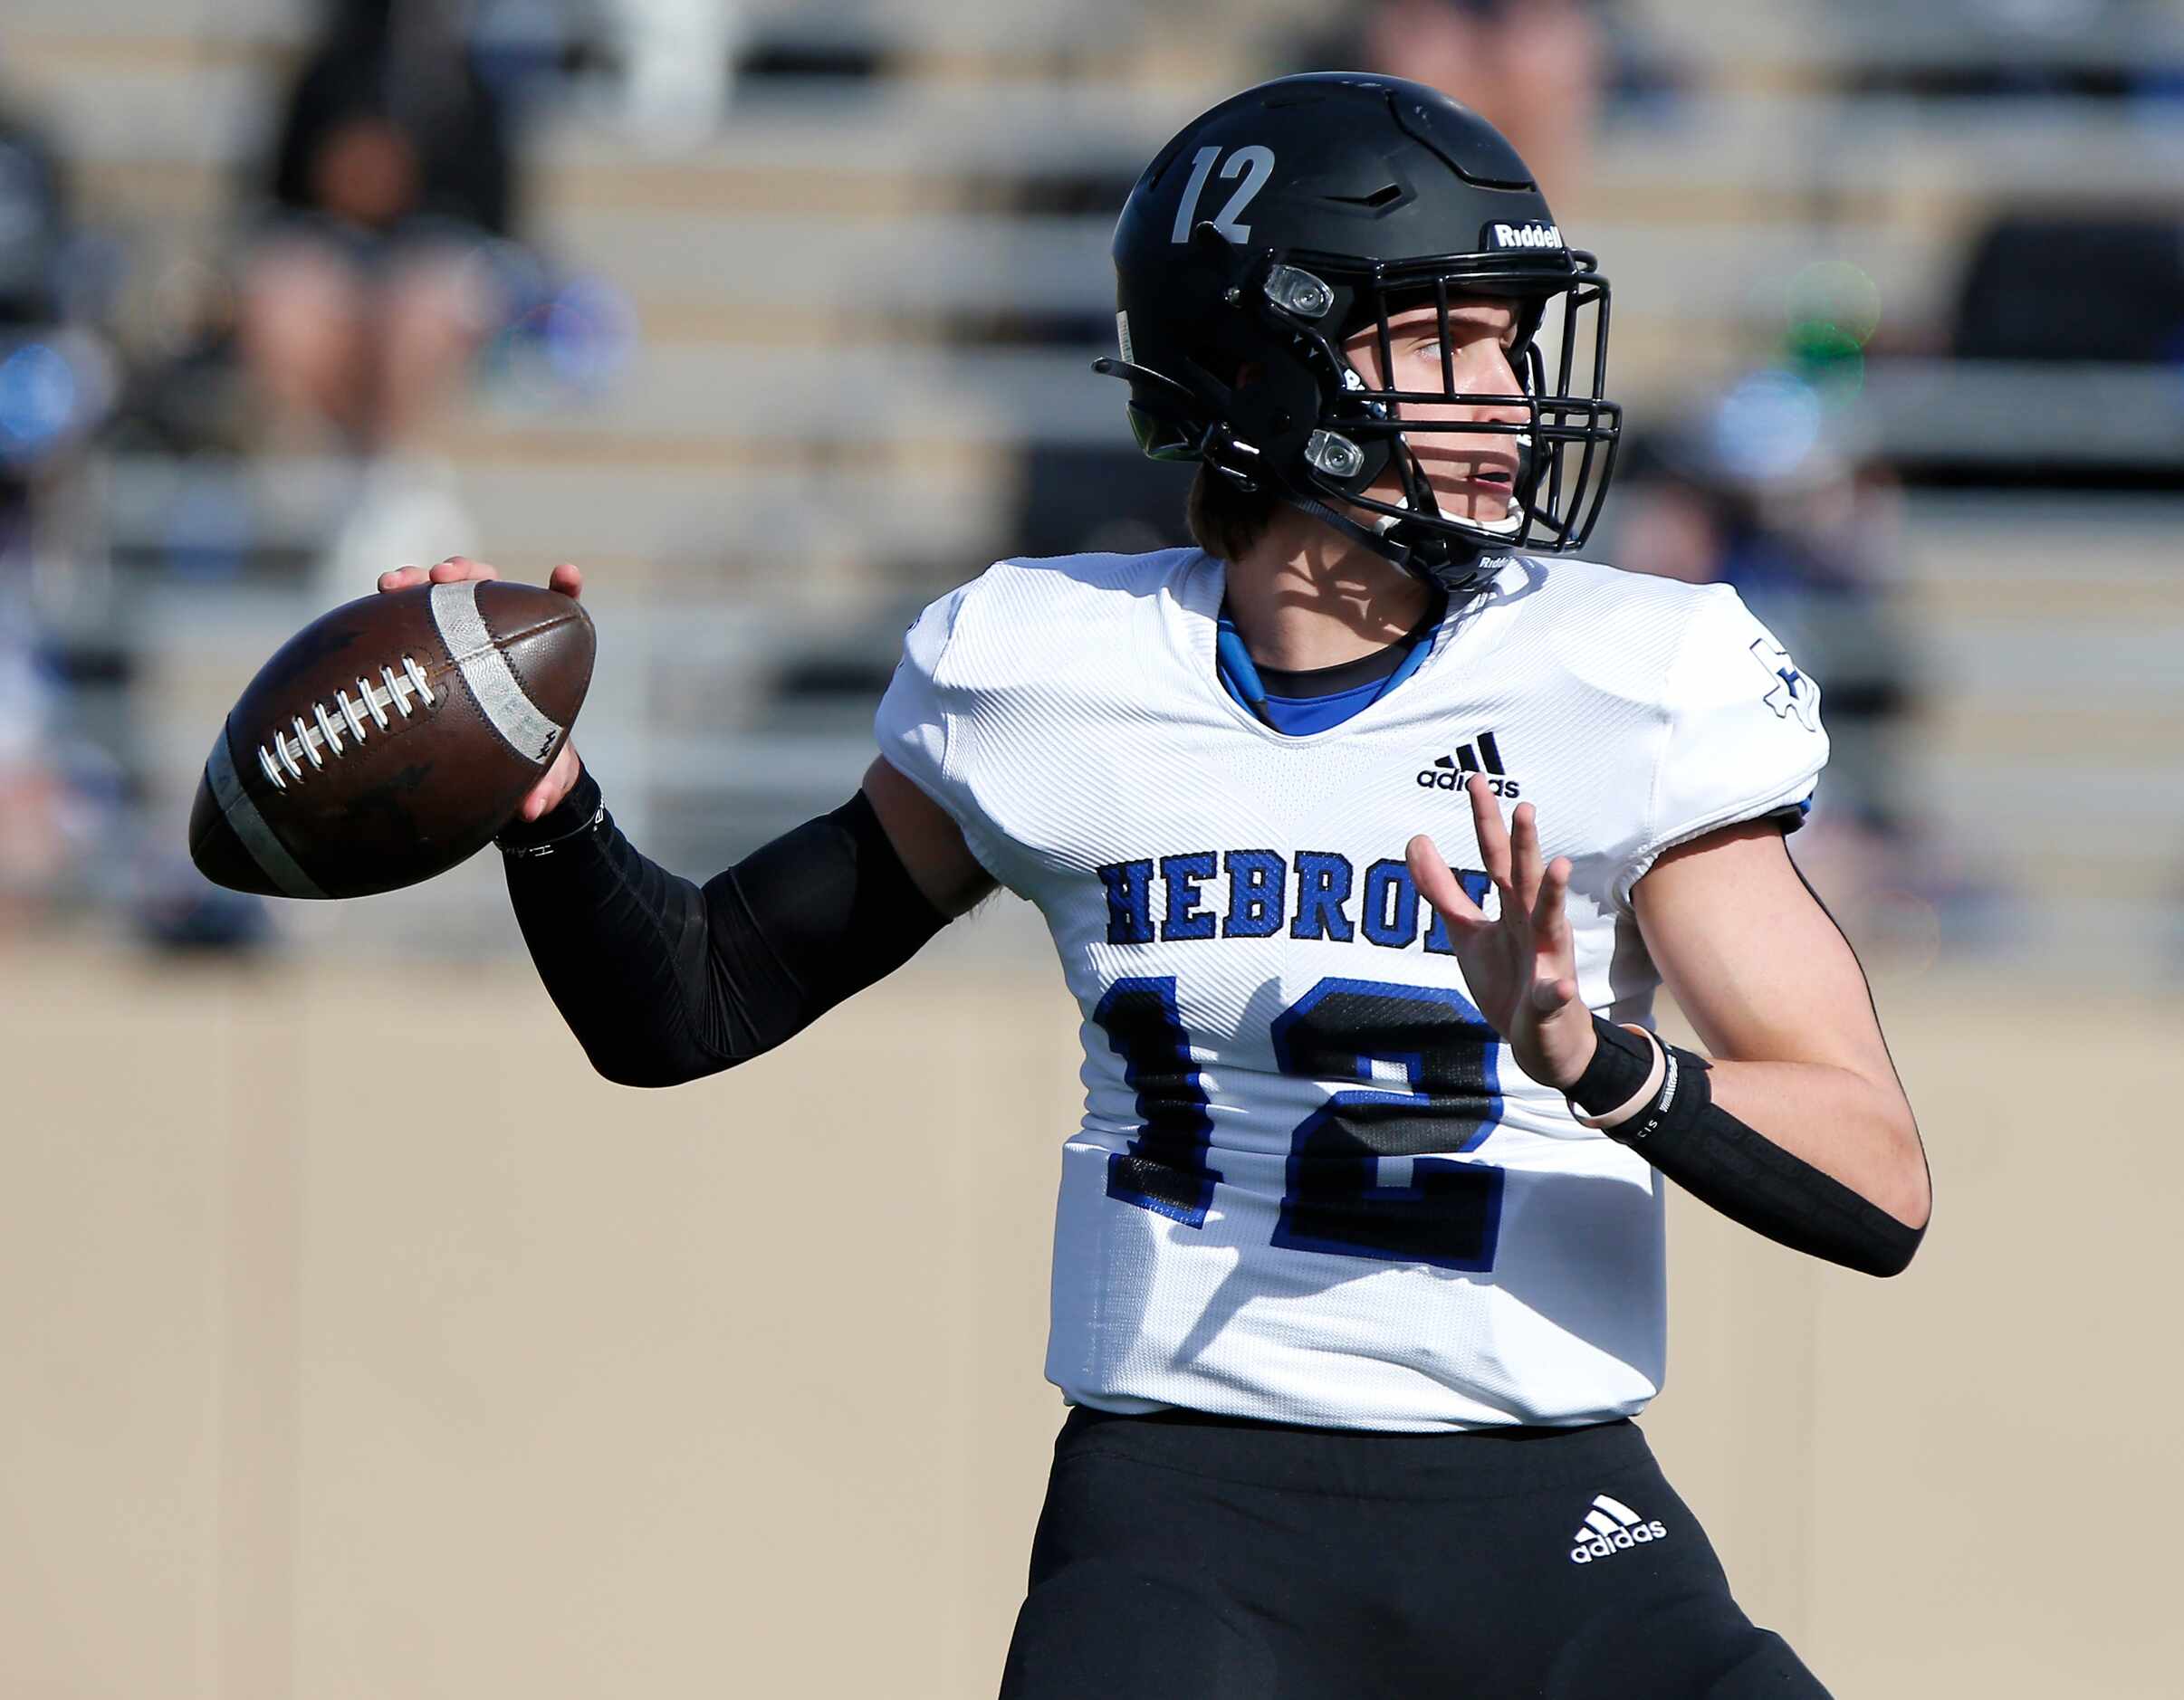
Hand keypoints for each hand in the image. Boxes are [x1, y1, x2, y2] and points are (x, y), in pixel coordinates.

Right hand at [375, 556, 586, 822]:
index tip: (567, 576)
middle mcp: (498, 636)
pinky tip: (378, 596)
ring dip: (421, 580)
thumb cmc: (528, 761)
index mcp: (539, 655)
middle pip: (489, 590)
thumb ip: (544, 788)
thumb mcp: (542, 777)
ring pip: (442, 597)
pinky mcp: (426, 645)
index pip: (558, 611)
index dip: (563, 591)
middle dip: (469, 575)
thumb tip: (533, 808)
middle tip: (448, 577)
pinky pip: (408, 618)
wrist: (495, 772)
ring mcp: (458, 636)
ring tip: (398, 582)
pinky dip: (394, 603)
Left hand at [1406, 777, 1597, 1091]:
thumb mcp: (1465, 930)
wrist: (1537, 1037)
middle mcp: (1532, 924)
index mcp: (1510, 906)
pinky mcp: (1551, 999)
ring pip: (1551, 922)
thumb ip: (1442, 888)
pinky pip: (1555, 994)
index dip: (1484, 821)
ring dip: (1553, 895)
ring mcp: (1546, 959)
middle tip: (1524, 808)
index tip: (1475, 781)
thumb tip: (1415, 839)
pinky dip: (1557, 988)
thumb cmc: (1506, 976)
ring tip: (1557, 867)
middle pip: (1524, 878)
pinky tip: (1559, 983)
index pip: (1495, 855)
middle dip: (1525, 844)